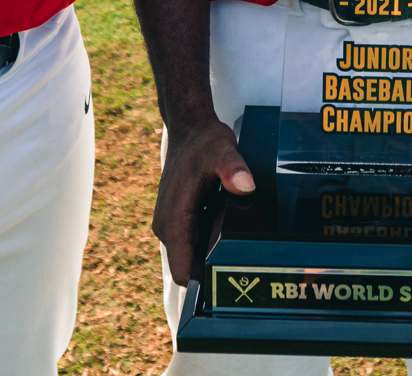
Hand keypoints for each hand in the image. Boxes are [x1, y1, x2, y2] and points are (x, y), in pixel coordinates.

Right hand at [154, 117, 254, 286]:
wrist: (189, 127)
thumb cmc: (203, 141)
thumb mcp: (222, 150)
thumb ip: (233, 169)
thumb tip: (245, 185)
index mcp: (172, 219)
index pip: (182, 271)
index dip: (203, 284)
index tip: (229, 284)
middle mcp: (166, 226)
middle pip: (188, 268)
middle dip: (211, 273)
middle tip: (244, 268)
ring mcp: (170, 224)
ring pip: (190, 257)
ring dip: (209, 258)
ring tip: (239, 252)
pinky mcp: (177, 220)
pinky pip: (192, 244)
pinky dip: (208, 244)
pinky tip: (228, 236)